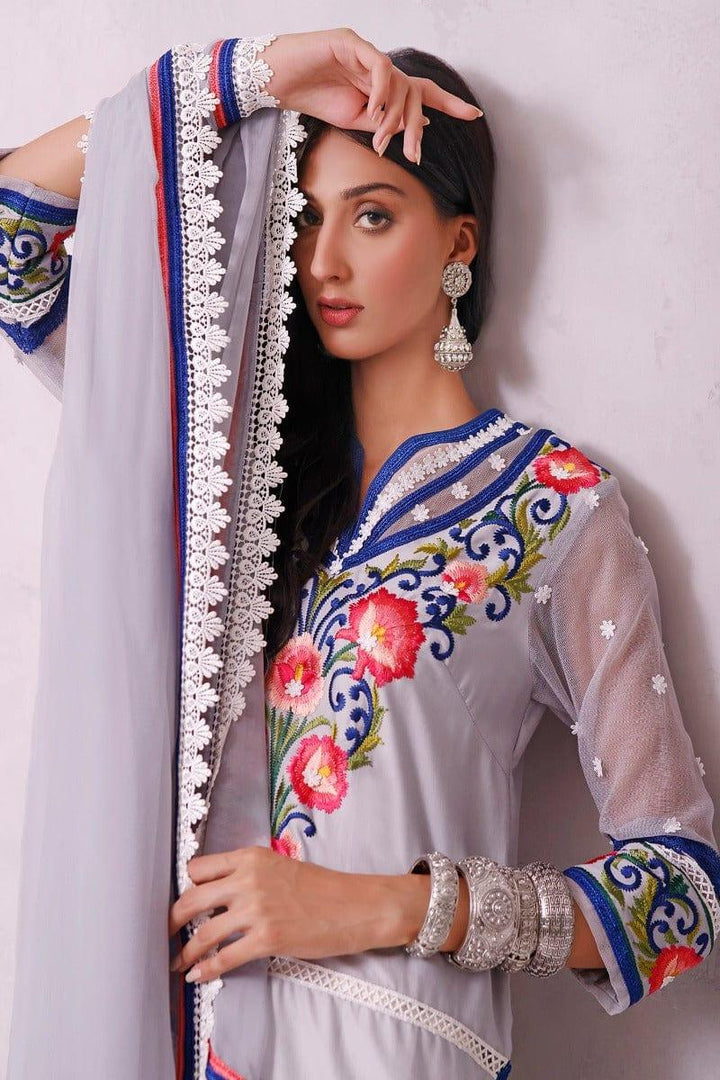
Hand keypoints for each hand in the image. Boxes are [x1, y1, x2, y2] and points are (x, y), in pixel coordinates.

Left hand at [168, 845, 428, 982]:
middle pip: (191, 899)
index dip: (187, 887)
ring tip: (178, 961)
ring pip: (203, 933)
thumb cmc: (322, 888)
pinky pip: (224, 957)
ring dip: (185, 951)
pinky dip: (206, 969)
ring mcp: (257, 909)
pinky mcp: (267, 938)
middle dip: (173, 921)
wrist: (355, 906)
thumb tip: (218, 895)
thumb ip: (248, 874)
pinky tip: (198, 975)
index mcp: (251, 857)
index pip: (198, 868)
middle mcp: (248, 879)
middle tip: (168, 933)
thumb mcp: (280, 867)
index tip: (183, 902)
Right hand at [262, 28, 481, 163]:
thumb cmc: (310, 98)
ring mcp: (366, 52)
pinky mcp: (350, 42)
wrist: (275, 82)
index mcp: (380, 84)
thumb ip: (384, 124)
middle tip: (414, 153)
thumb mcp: (353, 121)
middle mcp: (377, 65)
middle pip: (413, 91)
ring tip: (383, 136)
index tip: (475, 115)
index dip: (448, 102)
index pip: (420, 91)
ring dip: (396, 114)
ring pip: (399, 82)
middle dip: (417, 125)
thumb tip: (419, 129)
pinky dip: (382, 90)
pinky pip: (379, 66)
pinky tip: (374, 110)